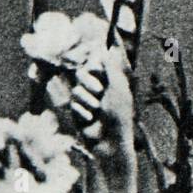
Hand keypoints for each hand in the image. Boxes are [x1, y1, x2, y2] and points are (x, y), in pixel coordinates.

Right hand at [57, 44, 135, 190]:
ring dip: (87, 100)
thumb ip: (111, 68)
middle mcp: (98, 89)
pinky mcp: (78, 113)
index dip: (94, 68)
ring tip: (97, 111)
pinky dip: (82, 112)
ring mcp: (87, 101)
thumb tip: (108, 49)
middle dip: (89, 83)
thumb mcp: (117, 89)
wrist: (110, 143)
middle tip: (100, 93)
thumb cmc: (119, 116)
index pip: (94, 64)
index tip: (100, 73)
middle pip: (82, 74)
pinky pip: (73, 104)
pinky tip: (90, 120)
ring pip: (77, 90)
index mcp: (110, 82)